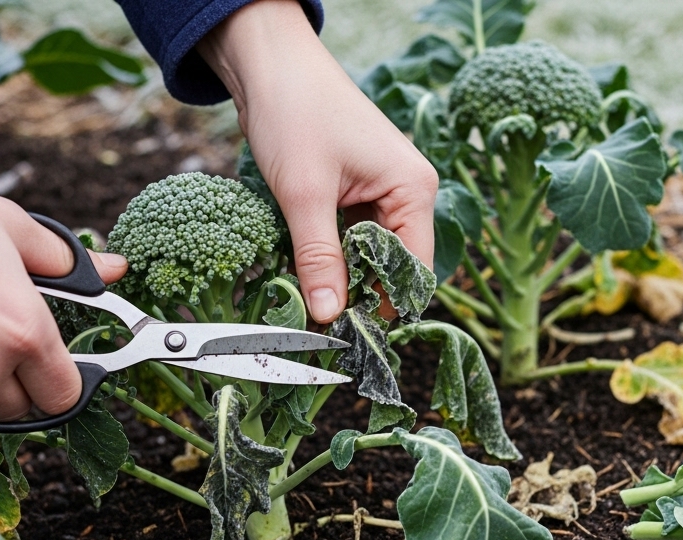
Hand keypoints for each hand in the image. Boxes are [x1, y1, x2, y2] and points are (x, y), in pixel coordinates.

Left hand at [199, 0, 437, 322]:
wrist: (269, 63)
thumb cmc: (295, 112)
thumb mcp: (304, 194)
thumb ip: (319, 258)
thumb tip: (329, 314)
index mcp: (413, 189)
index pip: (414, 268)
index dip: (384, 303)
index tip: (347, 332)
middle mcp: (407, 191)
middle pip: (393, 264)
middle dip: (360, 294)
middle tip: (320, 323)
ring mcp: (383, 190)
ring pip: (369, 254)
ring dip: (341, 275)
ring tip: (309, 300)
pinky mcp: (356, 189)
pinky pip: (350, 236)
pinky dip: (330, 254)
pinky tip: (306, 269)